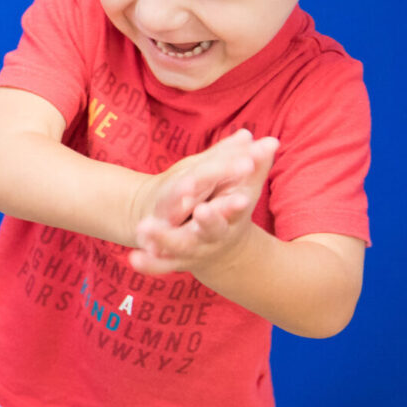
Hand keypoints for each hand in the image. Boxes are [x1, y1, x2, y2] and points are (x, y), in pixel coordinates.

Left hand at [128, 129, 276, 275]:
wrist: (225, 253)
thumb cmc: (232, 209)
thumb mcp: (244, 188)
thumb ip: (254, 165)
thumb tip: (271, 141)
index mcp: (233, 216)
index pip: (236, 206)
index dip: (235, 201)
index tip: (237, 194)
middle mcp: (216, 234)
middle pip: (214, 228)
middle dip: (209, 220)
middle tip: (202, 210)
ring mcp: (195, 249)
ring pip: (181, 245)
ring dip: (165, 238)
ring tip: (145, 228)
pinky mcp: (175, 260)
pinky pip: (161, 265)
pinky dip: (150, 264)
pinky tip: (134, 258)